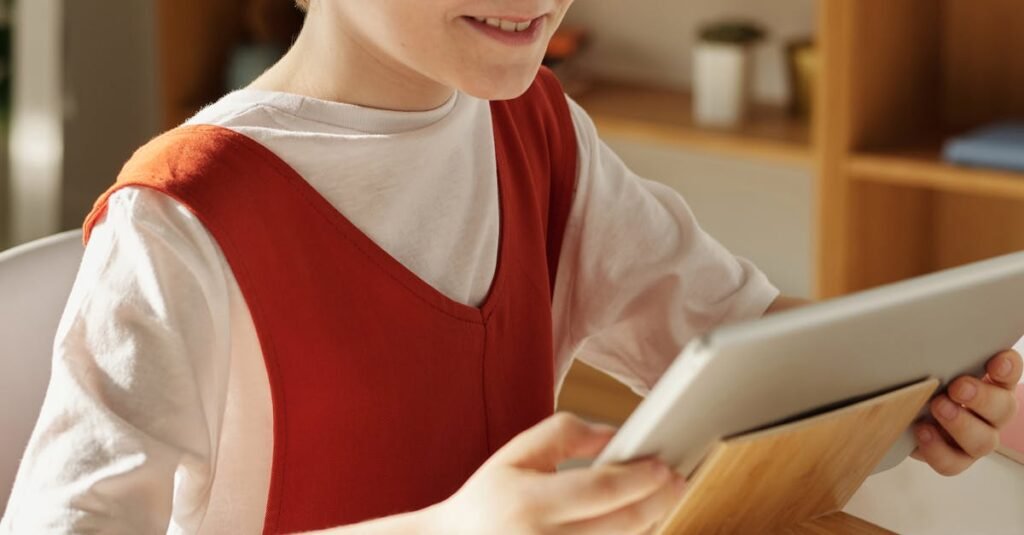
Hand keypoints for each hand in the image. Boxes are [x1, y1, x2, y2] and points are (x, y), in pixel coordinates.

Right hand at [430, 413, 685, 534]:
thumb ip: (563, 433)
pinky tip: (635, 525)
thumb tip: (614, 435)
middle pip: (622, 524)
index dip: (640, 477)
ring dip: (649, 524)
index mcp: (527, 504)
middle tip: (676, 481)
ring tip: (657, 502)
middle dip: (658, 500)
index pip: (600, 490)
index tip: (663, 465)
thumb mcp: (514, 455)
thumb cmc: (486, 502)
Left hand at [911, 350, 1022, 475]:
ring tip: (938, 408)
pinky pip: (953, 463)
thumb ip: (939, 354)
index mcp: (991, 384)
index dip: (1008, 367)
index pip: (1009, 372)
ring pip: (983, 440)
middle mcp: (990, 413)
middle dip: (982, 398)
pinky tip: (922, 431)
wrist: (905, 416)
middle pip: (1003, 408)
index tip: (997, 360)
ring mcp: (975, 438)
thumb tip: (922, 330)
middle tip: (958, 387)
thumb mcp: (932, 365)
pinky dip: (937, 449)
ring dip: (961, 424)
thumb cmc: (924, 384)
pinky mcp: (955, 458)